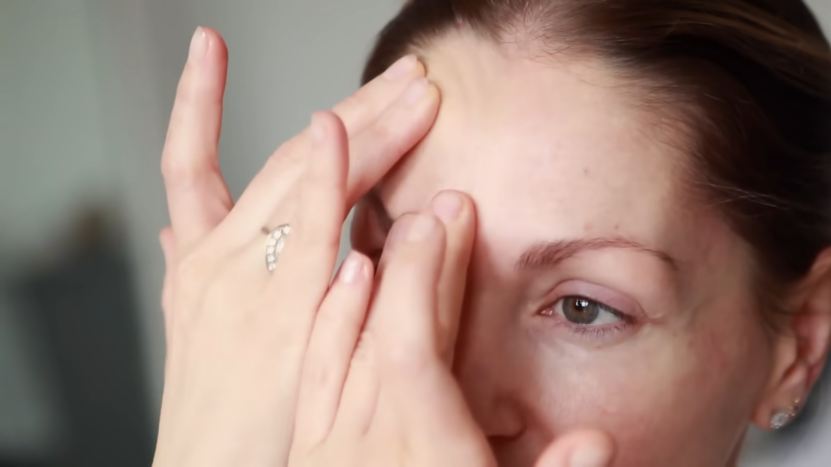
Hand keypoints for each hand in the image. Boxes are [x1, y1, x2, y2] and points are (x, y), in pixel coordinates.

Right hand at [153, 26, 438, 466]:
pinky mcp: (277, 311)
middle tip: (403, 74)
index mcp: (196, 263)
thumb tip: (171, 233)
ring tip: (416, 89)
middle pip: (283, 159)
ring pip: (302, 178)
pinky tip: (343, 132)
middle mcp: (215, 259)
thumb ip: (184, 274)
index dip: (195, 101)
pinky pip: (306, 227)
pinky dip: (323, 174)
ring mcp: (244, 280)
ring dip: (364, 127)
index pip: (186, 162)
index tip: (209, 48)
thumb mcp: (190, 334)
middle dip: (348, 110)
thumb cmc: (216, 416)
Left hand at [286, 194, 615, 466]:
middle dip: (404, 254)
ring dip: (352, 277)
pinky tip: (333, 296)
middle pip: (378, 321)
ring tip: (372, 231)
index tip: (449, 212)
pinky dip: (324, 326)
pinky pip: (309, 375)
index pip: (418, 330)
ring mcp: (325, 442)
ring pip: (332, 338)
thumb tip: (596, 444)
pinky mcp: (306, 455)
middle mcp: (362, 433)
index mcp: (415, 446)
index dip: (434, 266)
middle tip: (426, 203)